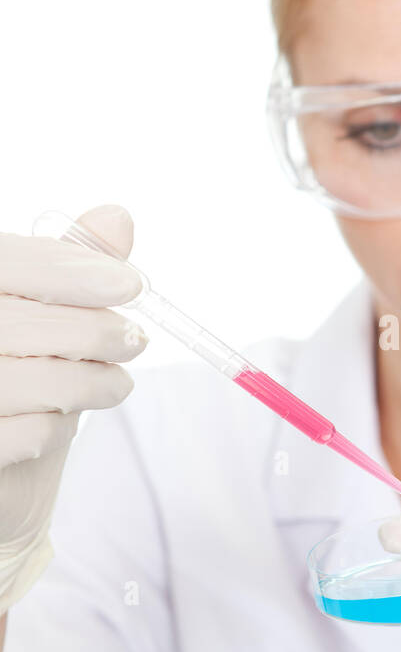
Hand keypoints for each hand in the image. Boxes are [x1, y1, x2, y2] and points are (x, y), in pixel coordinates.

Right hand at [0, 205, 145, 612]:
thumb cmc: (18, 379)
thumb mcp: (46, 316)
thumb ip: (71, 266)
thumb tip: (117, 217)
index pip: (7, 261)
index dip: (70, 269)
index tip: (131, 283)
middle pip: (16, 321)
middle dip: (92, 329)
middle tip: (136, 340)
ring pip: (26, 379)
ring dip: (89, 381)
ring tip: (117, 383)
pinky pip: (21, 434)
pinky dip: (55, 426)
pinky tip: (64, 420)